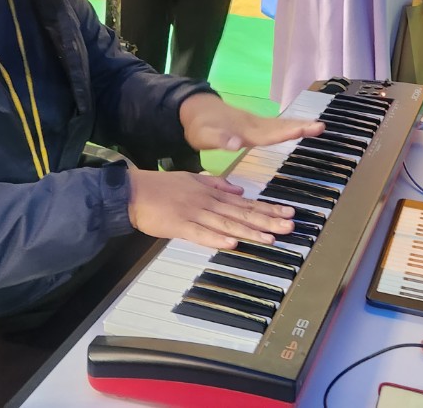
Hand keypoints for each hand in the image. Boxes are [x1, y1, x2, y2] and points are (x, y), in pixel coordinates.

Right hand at [127, 168, 294, 249]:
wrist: (133, 191)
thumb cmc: (162, 187)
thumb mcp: (192, 179)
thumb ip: (217, 184)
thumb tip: (239, 190)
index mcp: (211, 192)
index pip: (245, 202)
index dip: (268, 208)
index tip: (288, 212)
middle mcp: (207, 202)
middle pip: (242, 213)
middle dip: (267, 220)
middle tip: (289, 226)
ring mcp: (194, 213)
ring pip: (226, 223)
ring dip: (249, 231)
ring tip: (269, 238)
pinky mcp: (179, 225)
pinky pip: (200, 234)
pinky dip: (216, 238)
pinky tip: (232, 243)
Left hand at [179, 92, 322, 151]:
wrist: (195, 108)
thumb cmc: (199, 125)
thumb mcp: (204, 135)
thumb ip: (220, 139)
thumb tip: (236, 144)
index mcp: (244, 131)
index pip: (269, 134)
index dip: (287, 132)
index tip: (304, 129)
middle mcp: (253, 126)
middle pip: (280, 127)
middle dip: (300, 127)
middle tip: (321, 126)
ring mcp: (255, 124)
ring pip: (280, 125)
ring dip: (299, 125)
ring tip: (318, 126)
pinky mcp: (254, 125)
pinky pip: (276, 126)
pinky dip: (290, 127)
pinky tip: (299, 128)